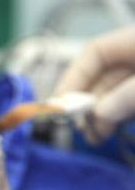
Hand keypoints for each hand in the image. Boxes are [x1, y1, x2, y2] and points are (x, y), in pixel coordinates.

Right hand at [54, 25, 134, 142]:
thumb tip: (99, 114)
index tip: (60, 104)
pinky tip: (109, 130)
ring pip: (117, 93)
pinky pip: (130, 104)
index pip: (95, 52)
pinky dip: (120, 116)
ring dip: (102, 115)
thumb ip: (128, 95)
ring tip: (94, 137)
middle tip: (79, 128)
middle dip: (88, 103)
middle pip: (104, 77)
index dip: (74, 77)